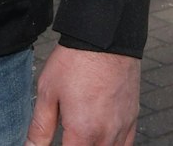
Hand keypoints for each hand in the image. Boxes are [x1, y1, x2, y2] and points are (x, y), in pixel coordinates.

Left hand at [24, 45, 140, 145]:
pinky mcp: (132, 117)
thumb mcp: (48, 93)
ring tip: (81, 138)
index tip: (60, 141)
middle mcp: (106, 135)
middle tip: (68, 137)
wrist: (105, 37)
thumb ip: (39, 128)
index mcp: (83, 132)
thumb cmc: (76, 61)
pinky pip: (126, 145)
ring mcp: (122, 127)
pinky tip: (101, 139)